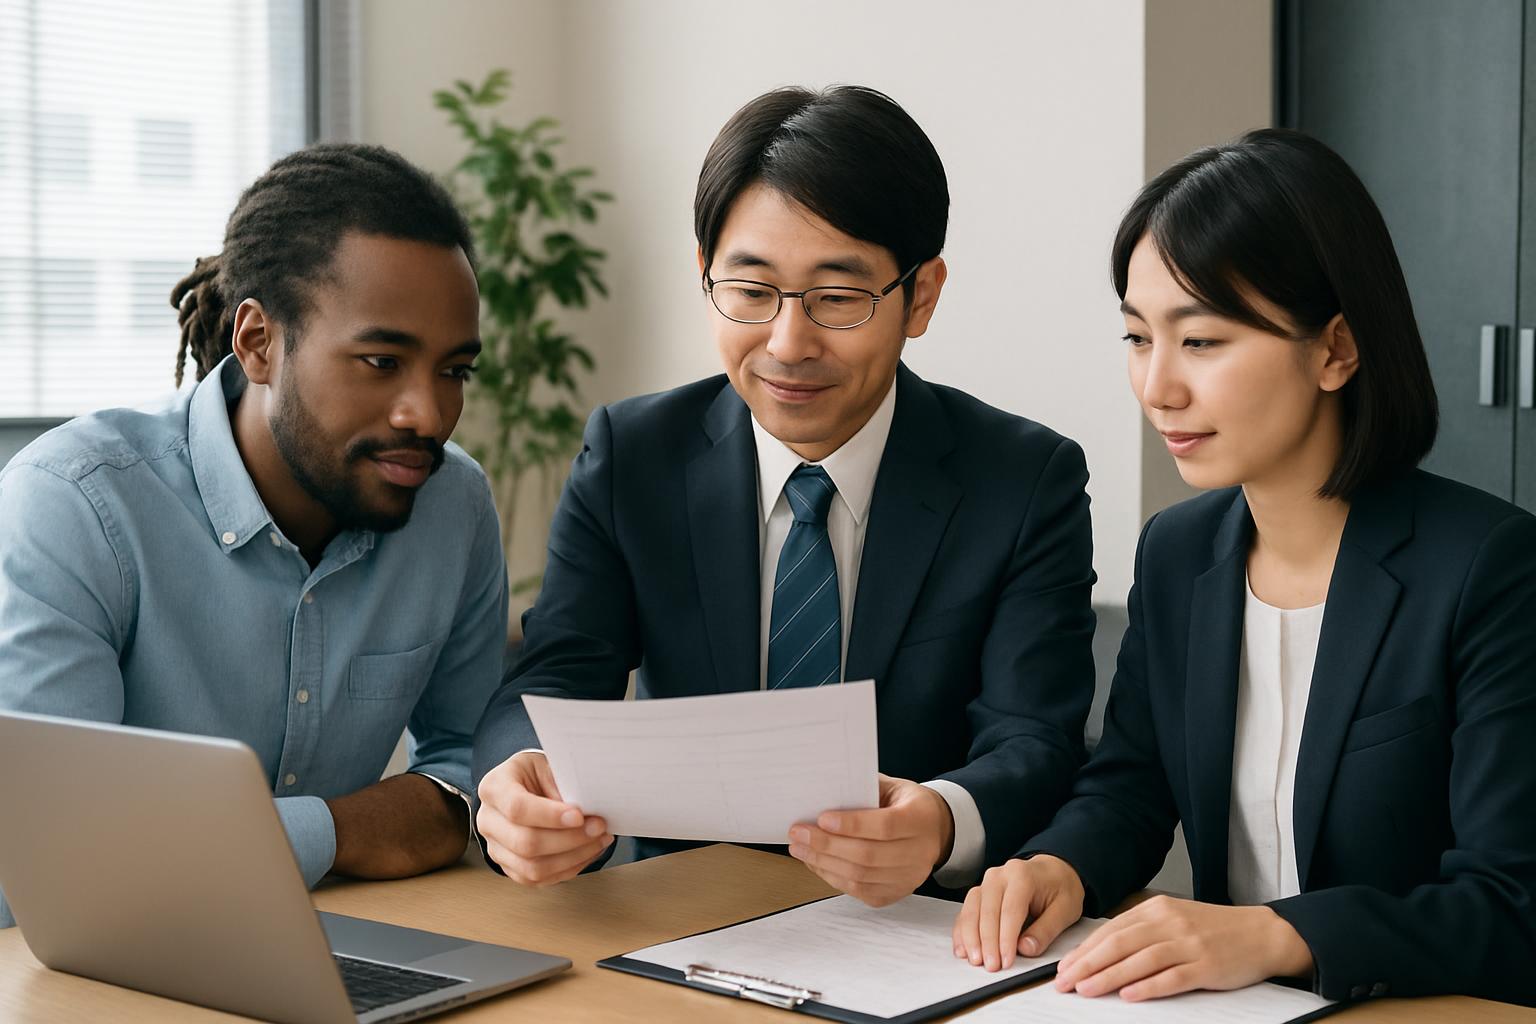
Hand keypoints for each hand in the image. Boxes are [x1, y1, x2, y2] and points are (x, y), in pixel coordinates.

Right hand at [475, 750, 611, 885]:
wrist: (523, 786)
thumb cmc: (535, 774)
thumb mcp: (546, 764)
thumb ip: (561, 785)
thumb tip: (587, 810)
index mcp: (494, 788)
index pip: (517, 807)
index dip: (550, 815)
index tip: (580, 815)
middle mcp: (488, 821)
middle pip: (525, 842)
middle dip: (569, 839)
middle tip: (598, 827)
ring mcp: (496, 848)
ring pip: (532, 868)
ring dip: (573, 857)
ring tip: (598, 841)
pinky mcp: (509, 867)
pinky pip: (539, 879)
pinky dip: (569, 868)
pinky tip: (587, 852)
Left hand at [787, 774, 953, 906]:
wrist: (935, 828)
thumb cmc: (905, 803)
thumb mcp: (892, 787)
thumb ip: (863, 790)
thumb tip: (823, 795)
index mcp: (920, 818)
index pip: (885, 826)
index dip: (852, 824)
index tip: (821, 818)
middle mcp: (920, 852)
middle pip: (868, 856)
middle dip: (827, 846)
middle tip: (799, 833)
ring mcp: (909, 877)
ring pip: (860, 877)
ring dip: (823, 863)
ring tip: (800, 848)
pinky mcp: (896, 893)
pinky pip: (859, 891)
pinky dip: (833, 877)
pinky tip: (816, 863)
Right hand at [953, 854, 1085, 970]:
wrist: (1053, 871)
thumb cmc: (1060, 888)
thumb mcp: (1065, 909)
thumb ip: (1046, 930)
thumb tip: (1025, 948)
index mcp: (1022, 875)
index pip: (1010, 910)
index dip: (1006, 938)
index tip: (1006, 960)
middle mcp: (1000, 876)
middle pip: (987, 910)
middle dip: (987, 942)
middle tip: (991, 965)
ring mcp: (987, 883)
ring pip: (971, 910)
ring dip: (971, 937)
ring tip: (975, 960)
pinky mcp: (980, 893)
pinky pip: (966, 911)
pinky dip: (962, 931)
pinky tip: (963, 948)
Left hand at [1053, 896, 1313, 1000]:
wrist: (1261, 933)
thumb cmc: (1213, 930)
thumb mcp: (1173, 919)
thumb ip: (1141, 931)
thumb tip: (1101, 952)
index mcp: (1157, 910)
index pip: (1110, 931)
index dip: (1084, 951)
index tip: (1064, 968)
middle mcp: (1169, 923)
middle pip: (1119, 944)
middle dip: (1087, 964)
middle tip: (1065, 982)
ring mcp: (1188, 944)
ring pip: (1139, 961)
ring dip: (1109, 977)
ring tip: (1087, 990)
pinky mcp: (1206, 966)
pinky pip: (1172, 977)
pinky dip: (1148, 987)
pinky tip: (1129, 995)